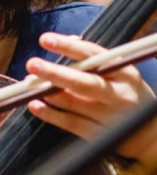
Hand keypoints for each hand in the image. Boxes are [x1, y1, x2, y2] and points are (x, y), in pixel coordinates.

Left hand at [26, 33, 156, 159]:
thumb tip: (64, 41)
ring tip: (29, 84)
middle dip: (55, 73)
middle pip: (84, 82)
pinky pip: (70, 123)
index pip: (94, 55)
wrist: (150, 134)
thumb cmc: (124, 95)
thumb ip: (93, 61)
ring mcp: (112, 117)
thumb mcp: (119, 75)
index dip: (68, 47)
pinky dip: (49, 114)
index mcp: (126, 73)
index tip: (45, 39)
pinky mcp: (101, 136)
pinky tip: (35, 105)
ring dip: (46, 93)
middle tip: (32, 64)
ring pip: (73, 103)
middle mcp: (121, 95)